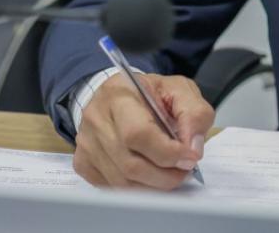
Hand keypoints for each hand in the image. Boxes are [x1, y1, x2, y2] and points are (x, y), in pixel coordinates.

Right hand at [72, 72, 213, 189]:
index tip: (190, 157)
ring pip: (121, 181)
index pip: (138, 133)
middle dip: (165, 174)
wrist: (118, 94)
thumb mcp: (179, 89)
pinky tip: (150, 175)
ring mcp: (86, 143)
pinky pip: (112, 187)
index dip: (168, 152)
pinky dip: (137, 188)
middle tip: (184, 170)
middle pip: (130, 164)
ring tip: (171, 173)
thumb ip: (194, 114)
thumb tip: (192, 148)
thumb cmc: (149, 93)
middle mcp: (96, 119)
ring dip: (154, 185)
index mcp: (119, 94)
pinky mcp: (83, 162)